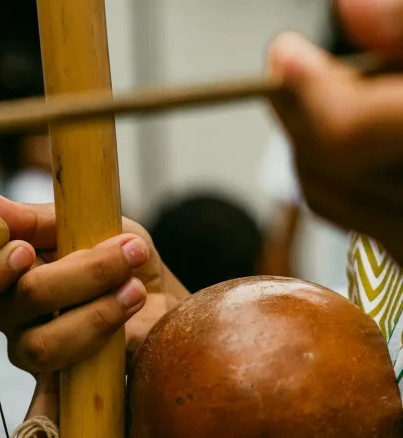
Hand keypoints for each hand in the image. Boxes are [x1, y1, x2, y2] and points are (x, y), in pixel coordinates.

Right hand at [0, 186, 188, 437]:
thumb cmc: (125, 258)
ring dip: (95, 316)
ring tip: (136, 291)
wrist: (170, 301)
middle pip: (12, 309)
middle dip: (71, 279)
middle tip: (118, 253)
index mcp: (10, 281)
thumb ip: (34, 217)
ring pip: (40, 348)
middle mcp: (15, 324)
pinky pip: (39, 430)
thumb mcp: (90, 224)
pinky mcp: (70, 395)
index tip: (26, 250)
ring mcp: (39, 362)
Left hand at [266, 0, 402, 265]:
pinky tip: (353, 138)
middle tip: (290, 69)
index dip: (309, 90)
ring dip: (310, 145)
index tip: (284, 51)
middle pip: (328, 168)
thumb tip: (348, 8)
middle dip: (298, 114)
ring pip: (329, 198)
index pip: (349, 133)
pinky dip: (336, 175)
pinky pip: (352, 216)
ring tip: (318, 96)